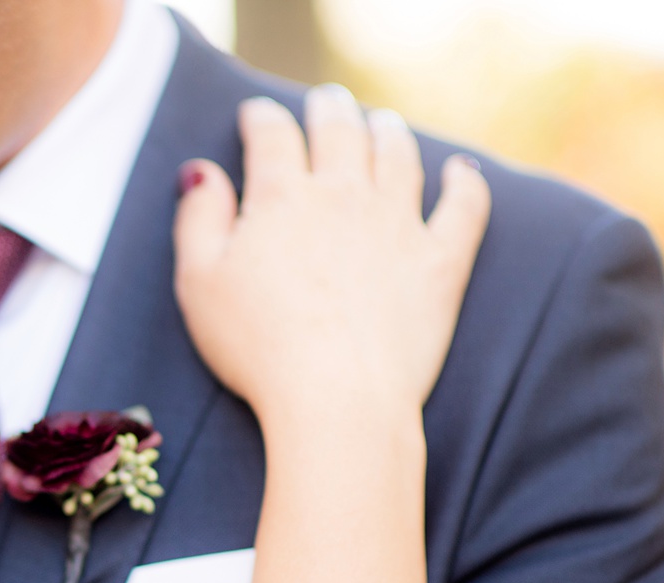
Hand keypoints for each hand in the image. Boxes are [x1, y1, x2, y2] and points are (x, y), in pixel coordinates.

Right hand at [174, 85, 490, 440]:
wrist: (336, 398)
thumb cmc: (256, 348)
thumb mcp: (199, 284)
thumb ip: (198, 220)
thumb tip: (203, 173)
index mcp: (282, 197)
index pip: (273, 135)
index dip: (261, 118)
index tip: (255, 117)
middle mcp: (344, 196)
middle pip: (340, 131)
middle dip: (329, 109)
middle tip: (325, 103)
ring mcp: (398, 224)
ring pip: (398, 155)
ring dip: (388, 132)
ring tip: (382, 124)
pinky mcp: (441, 262)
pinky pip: (464, 207)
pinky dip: (464, 183)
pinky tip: (462, 172)